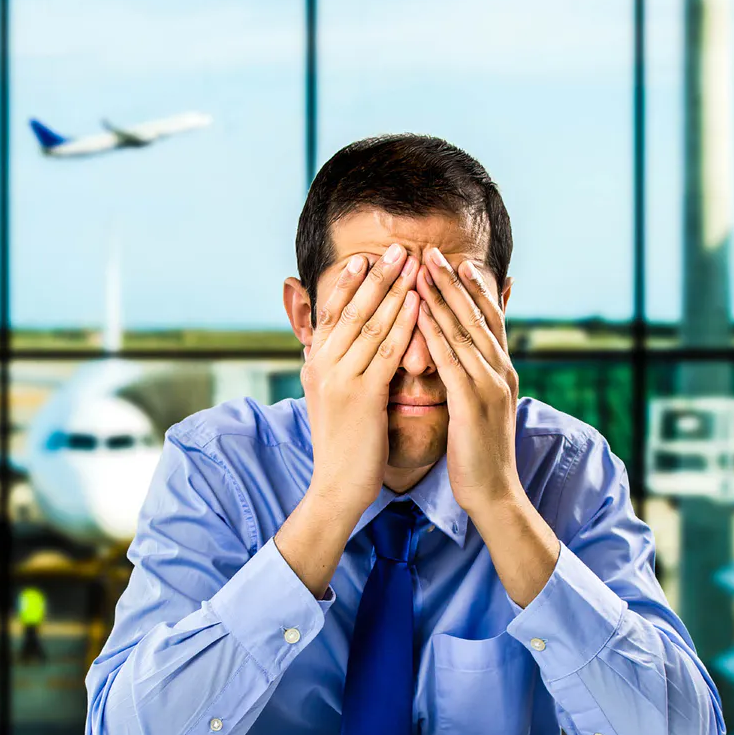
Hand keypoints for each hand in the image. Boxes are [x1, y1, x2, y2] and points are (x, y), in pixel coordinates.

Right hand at [301, 243, 420, 513]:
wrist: (336, 486)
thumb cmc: (340, 444)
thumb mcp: (326, 398)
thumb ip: (326, 368)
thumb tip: (319, 346)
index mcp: (314, 363)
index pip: (332, 313)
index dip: (349, 283)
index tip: (366, 258)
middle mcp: (322, 365)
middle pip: (352, 310)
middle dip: (377, 276)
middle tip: (398, 248)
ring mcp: (340, 379)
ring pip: (370, 324)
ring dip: (394, 290)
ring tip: (413, 264)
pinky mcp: (362, 396)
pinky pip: (386, 352)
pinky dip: (403, 324)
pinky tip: (419, 304)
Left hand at [415, 248, 520, 515]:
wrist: (494, 494)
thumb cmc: (478, 452)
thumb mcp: (476, 406)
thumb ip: (471, 378)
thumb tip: (459, 358)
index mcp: (500, 370)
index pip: (486, 318)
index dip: (470, 288)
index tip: (453, 260)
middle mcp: (500, 371)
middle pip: (476, 315)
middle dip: (452, 281)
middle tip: (431, 251)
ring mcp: (490, 385)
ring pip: (464, 331)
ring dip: (442, 298)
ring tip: (421, 270)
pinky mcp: (474, 404)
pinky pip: (452, 362)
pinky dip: (436, 335)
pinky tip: (420, 315)